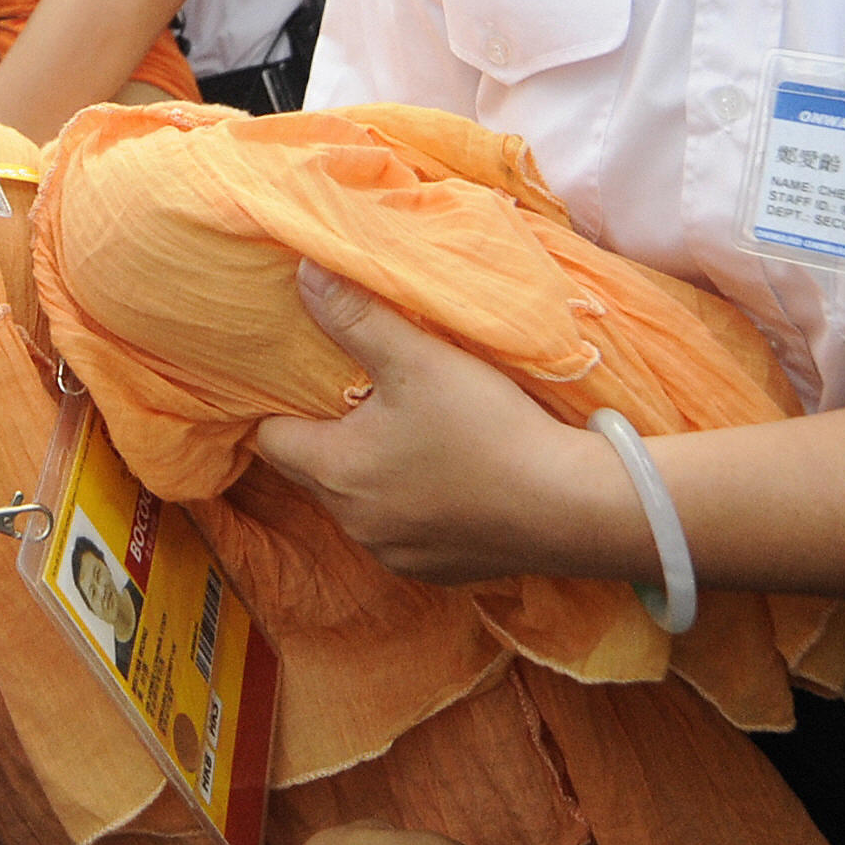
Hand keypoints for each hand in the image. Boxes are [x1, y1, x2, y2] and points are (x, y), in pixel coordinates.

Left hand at [253, 264, 601, 584]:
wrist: (572, 507)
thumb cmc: (488, 429)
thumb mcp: (418, 360)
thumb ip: (356, 317)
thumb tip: (303, 273)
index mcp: (336, 472)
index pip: (272, 439)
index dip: (280, 406)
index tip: (300, 381)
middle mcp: (355, 523)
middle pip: (313, 472)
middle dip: (327, 436)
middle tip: (356, 397)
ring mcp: (395, 553)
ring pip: (360, 504)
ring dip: (372, 473)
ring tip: (406, 432)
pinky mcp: (437, 570)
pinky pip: (405, 533)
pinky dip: (414, 506)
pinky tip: (449, 477)